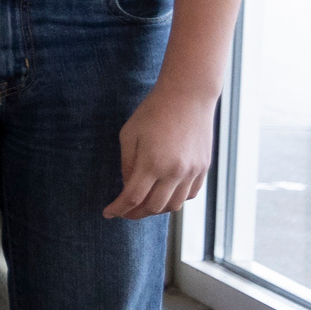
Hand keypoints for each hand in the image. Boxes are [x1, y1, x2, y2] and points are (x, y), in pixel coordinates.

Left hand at [107, 81, 217, 218]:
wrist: (188, 96)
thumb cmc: (152, 112)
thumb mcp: (129, 135)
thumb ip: (127, 165)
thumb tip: (127, 188)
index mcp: (152, 163)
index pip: (132, 198)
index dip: (118, 209)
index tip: (107, 213)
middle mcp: (175, 172)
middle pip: (154, 207)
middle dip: (135, 213)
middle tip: (123, 211)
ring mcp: (192, 172)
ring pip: (174, 205)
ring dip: (156, 209)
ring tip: (142, 205)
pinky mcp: (203, 168)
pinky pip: (189, 195)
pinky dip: (175, 200)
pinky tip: (163, 194)